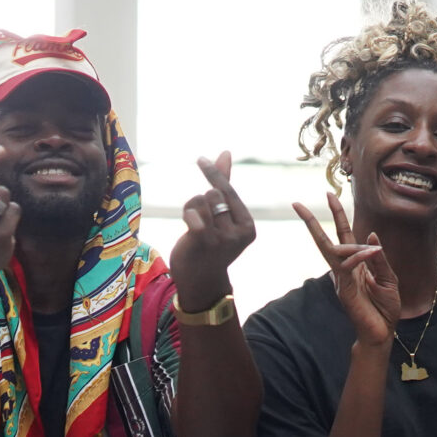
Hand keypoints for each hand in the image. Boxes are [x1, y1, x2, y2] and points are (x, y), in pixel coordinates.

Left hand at [169, 151, 256, 310]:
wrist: (200, 283)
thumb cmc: (210, 246)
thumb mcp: (220, 216)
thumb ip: (224, 185)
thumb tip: (225, 153)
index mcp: (248, 226)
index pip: (229, 191)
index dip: (214, 174)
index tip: (200, 159)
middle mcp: (238, 232)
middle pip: (213, 194)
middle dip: (201, 200)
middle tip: (200, 220)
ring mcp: (223, 238)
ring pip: (201, 200)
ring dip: (192, 208)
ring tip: (194, 226)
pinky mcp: (205, 241)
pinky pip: (193, 211)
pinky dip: (187, 214)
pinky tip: (188, 228)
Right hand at [292, 192, 398, 348]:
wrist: (382, 333)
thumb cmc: (385, 308)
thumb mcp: (389, 278)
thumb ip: (380, 258)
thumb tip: (371, 235)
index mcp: (355, 264)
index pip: (343, 234)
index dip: (337, 215)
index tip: (329, 195)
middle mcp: (344, 269)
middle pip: (326, 240)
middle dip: (312, 222)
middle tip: (297, 204)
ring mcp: (341, 279)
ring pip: (332, 251)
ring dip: (347, 241)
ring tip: (369, 250)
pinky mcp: (344, 289)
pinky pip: (347, 266)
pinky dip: (359, 256)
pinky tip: (370, 252)